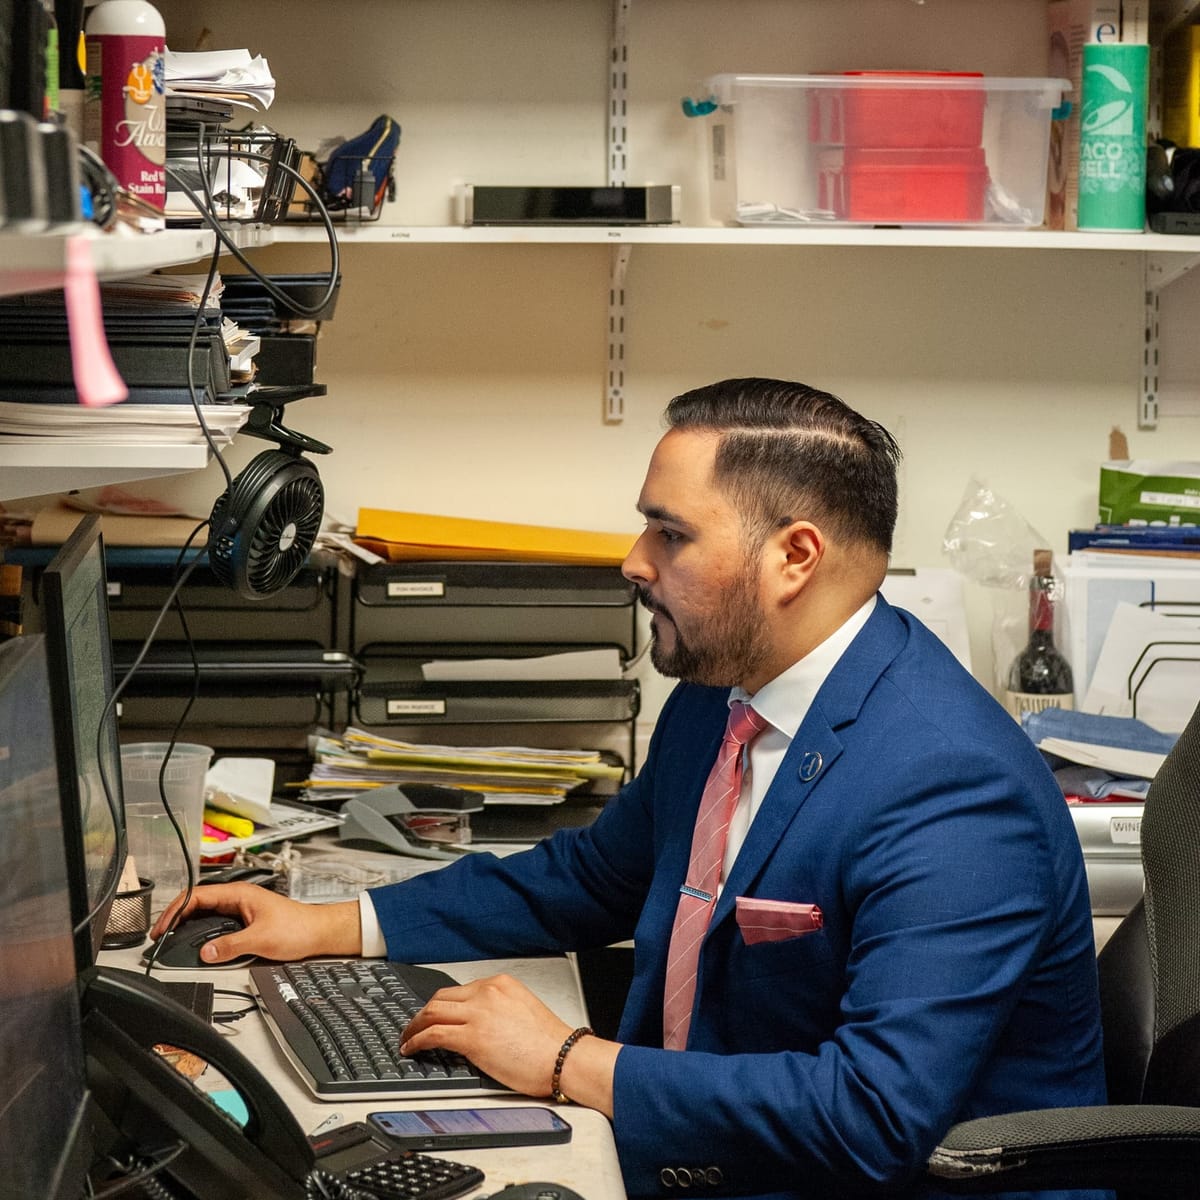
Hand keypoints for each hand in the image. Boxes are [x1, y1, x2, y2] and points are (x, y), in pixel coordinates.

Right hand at [148, 882, 361, 964]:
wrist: (319, 932)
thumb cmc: (298, 928)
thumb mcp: (260, 939)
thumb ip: (230, 946)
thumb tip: (204, 953)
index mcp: (239, 894)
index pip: (197, 895)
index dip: (175, 910)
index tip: (162, 927)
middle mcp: (238, 898)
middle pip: (198, 902)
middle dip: (176, 917)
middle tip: (161, 936)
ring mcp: (242, 908)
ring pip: (207, 913)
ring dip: (188, 924)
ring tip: (172, 939)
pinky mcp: (246, 920)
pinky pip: (217, 923)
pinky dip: (203, 932)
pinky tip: (197, 943)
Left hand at [399, 973, 574, 1098]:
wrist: (564, 1058)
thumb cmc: (550, 1044)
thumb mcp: (521, 1012)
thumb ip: (497, 1012)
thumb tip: (477, 1026)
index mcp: (501, 984)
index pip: (459, 991)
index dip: (441, 1006)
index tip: (433, 1016)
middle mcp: (487, 992)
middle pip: (441, 998)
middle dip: (423, 1014)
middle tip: (414, 1027)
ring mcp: (478, 1012)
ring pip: (432, 1012)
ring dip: (414, 1026)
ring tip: (407, 1039)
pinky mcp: (472, 1037)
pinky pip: (433, 1034)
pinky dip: (417, 1040)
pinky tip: (412, 1049)